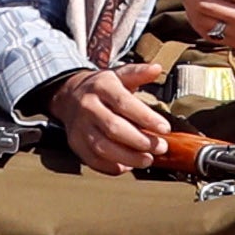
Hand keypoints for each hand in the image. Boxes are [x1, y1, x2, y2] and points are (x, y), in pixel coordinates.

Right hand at [51, 68, 170, 174]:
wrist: (69, 96)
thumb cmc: (102, 87)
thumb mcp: (119, 75)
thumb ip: (138, 73)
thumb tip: (157, 68)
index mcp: (101, 87)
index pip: (124, 103)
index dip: (146, 117)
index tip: (165, 128)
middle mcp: (88, 106)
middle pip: (114, 128)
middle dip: (140, 141)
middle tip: (160, 147)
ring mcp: (79, 127)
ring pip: (102, 147)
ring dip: (127, 157)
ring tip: (147, 160)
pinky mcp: (75, 143)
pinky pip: (92, 159)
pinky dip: (111, 166)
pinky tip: (128, 166)